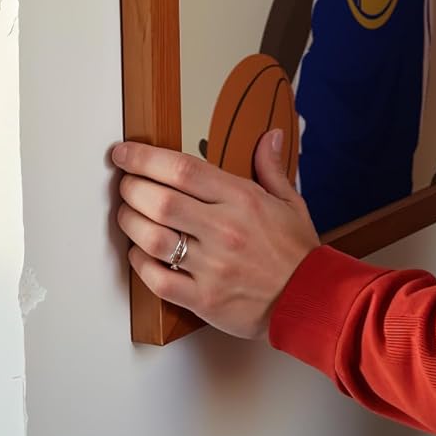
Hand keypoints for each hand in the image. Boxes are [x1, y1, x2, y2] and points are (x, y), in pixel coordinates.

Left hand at [113, 131, 321, 339]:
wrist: (310, 300)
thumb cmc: (297, 251)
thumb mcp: (290, 202)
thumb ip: (270, 168)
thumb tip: (269, 136)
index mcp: (244, 200)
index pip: (184, 170)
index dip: (146, 158)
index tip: (125, 152)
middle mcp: (224, 230)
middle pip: (160, 201)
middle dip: (132, 187)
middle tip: (125, 183)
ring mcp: (212, 267)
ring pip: (153, 239)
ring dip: (130, 222)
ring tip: (127, 214)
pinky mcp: (203, 299)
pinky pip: (157, 280)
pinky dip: (139, 263)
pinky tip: (139, 251)